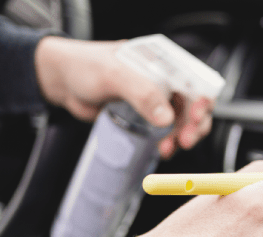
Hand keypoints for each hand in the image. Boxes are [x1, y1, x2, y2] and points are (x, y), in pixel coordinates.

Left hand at [34, 36, 211, 158]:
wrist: (60, 80)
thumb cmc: (84, 66)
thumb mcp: (114, 75)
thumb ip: (142, 93)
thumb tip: (166, 117)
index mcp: (163, 62)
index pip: (195, 79)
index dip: (202, 98)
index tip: (196, 115)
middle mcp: (164, 80)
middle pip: (194, 103)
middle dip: (195, 124)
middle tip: (187, 139)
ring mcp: (155, 100)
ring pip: (181, 121)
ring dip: (182, 136)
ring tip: (170, 148)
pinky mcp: (144, 117)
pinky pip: (165, 131)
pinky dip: (168, 141)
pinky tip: (162, 148)